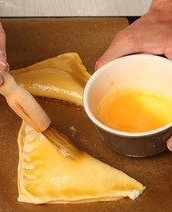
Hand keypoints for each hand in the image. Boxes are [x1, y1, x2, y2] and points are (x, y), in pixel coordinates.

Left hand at [95, 0, 171, 151]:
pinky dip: (170, 116)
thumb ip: (111, 56)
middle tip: (169, 145)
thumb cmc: (155, 25)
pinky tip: (167, 126)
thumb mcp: (129, 39)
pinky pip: (171, 100)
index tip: (170, 144)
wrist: (170, 15)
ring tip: (169, 142)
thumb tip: (96, 74)